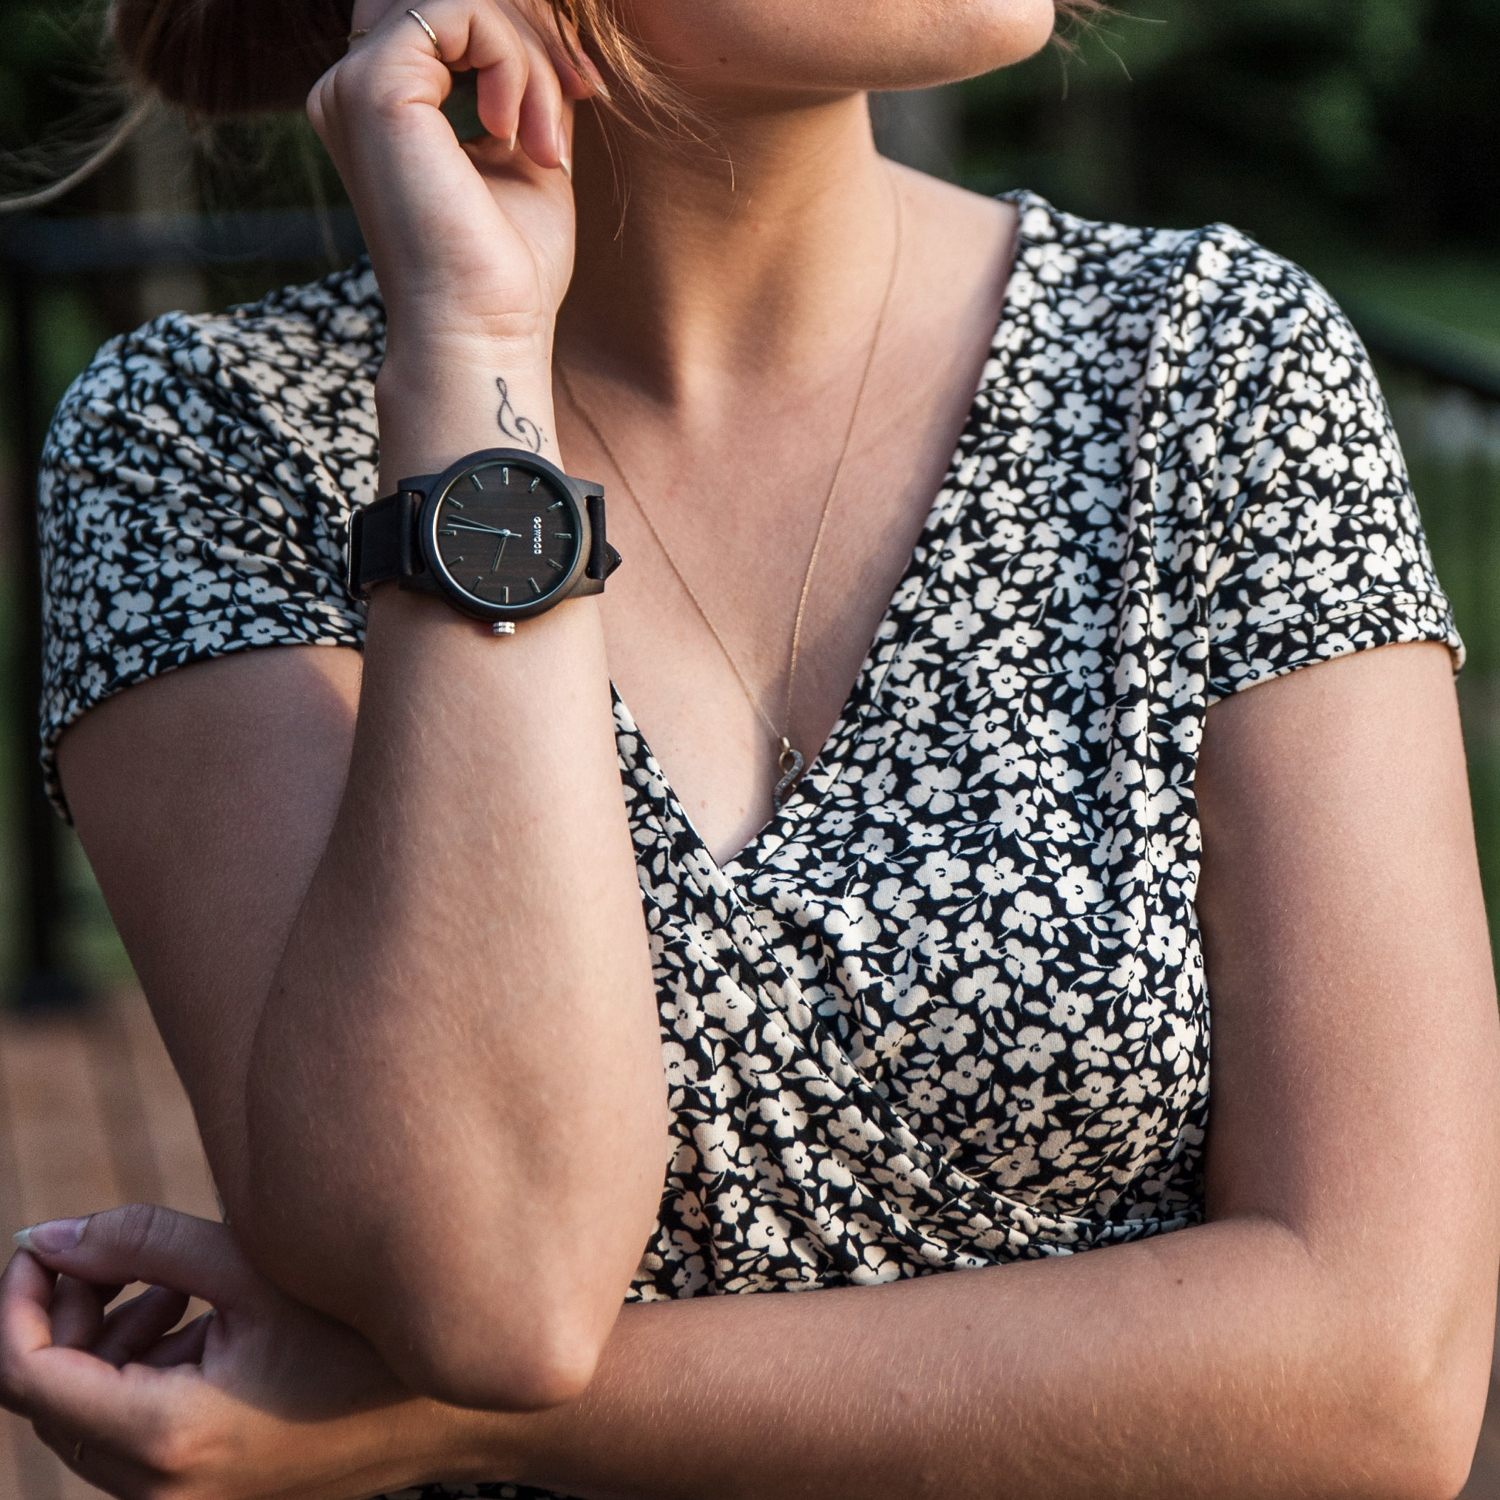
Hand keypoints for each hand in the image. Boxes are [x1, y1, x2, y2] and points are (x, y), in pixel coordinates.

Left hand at [0, 1206, 504, 1499]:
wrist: (450, 1413)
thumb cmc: (361, 1329)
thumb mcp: (253, 1268)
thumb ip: (141, 1244)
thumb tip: (44, 1235)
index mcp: (163, 1437)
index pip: (23, 1373)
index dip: (18, 1296)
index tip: (49, 1239)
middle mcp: (155, 1493)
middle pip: (47, 1396)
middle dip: (70, 1312)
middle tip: (128, 1252)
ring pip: (86, 1414)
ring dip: (108, 1339)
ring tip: (180, 1282)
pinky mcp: (201, 1494)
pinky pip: (128, 1433)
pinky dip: (141, 1370)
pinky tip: (203, 1319)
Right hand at [310, 0, 602, 358]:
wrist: (483, 336)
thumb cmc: (509, 273)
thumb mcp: (531, 155)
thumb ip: (530, 85)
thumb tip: (554, 28)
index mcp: (383, 104)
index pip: (453, 13)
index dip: (525, 34)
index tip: (583, 90)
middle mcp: (353, 87)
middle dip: (535, 31)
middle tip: (581, 95)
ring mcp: (354, 85)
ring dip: (531, 54)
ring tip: (546, 140)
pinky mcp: (374, 88)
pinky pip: (461, 10)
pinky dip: (515, 60)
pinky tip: (521, 134)